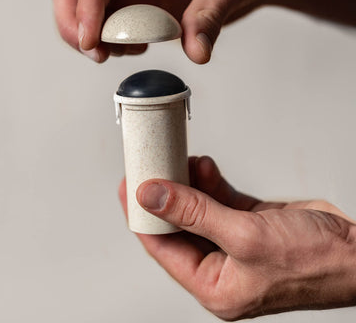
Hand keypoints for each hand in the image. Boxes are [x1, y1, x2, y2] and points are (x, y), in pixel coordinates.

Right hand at [51, 0, 272, 62]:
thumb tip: (197, 52)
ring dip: (90, 34)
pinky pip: (106, 21)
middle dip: (73, 20)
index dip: (88, 7)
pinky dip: (110, 40)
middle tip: (93, 52)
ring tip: (121, 51)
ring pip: (83, 4)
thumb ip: (209, 18)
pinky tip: (135, 47)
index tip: (91, 42)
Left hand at [118, 156, 355, 319]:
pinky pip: (217, 199)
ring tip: (179, 159)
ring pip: (196, 208)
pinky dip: (208, 181)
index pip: (162, 247)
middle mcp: (220, 265)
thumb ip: (194, 213)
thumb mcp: (245, 235)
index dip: (142, 215)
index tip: (129, 185)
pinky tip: (202, 165)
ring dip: (187, 184)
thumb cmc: (315, 261)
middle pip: (176, 226)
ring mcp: (233, 242)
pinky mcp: (246, 223)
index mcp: (213, 284)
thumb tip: (152, 196)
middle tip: (150, 166)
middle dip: (163, 195)